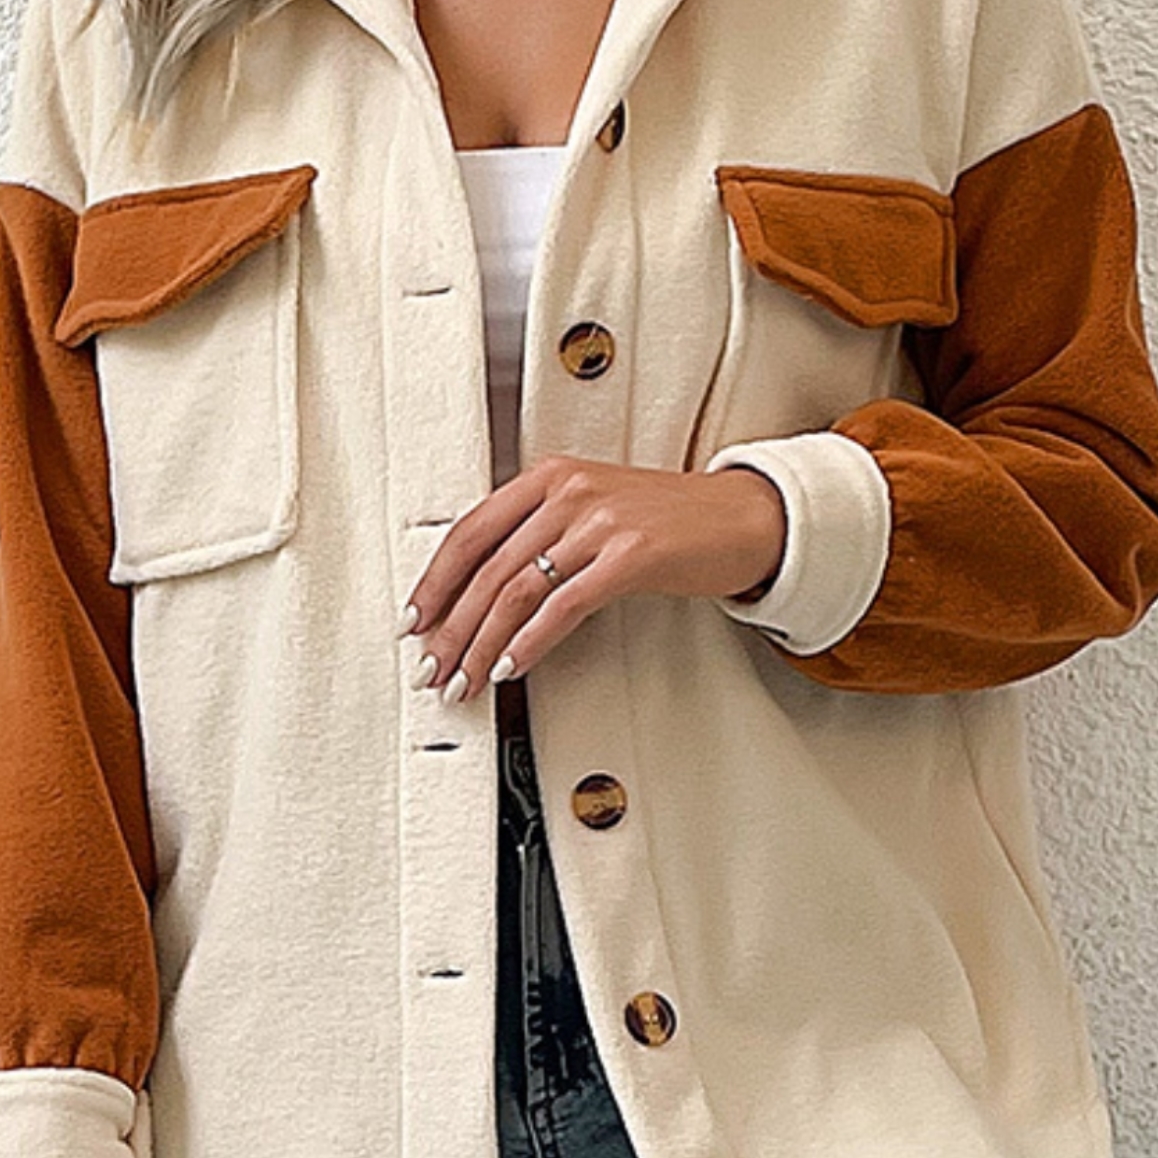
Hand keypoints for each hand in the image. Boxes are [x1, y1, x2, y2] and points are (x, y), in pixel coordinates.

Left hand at [399, 455, 786, 704]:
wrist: (743, 517)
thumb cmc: (669, 519)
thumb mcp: (593, 509)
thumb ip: (539, 534)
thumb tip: (482, 592)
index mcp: (549, 476)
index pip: (470, 531)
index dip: (435, 580)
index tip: (414, 619)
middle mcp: (567, 492)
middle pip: (487, 568)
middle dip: (451, 627)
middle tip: (432, 668)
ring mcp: (599, 522)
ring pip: (516, 592)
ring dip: (481, 645)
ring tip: (464, 680)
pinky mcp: (630, 556)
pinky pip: (562, 607)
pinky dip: (529, 643)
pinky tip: (511, 668)